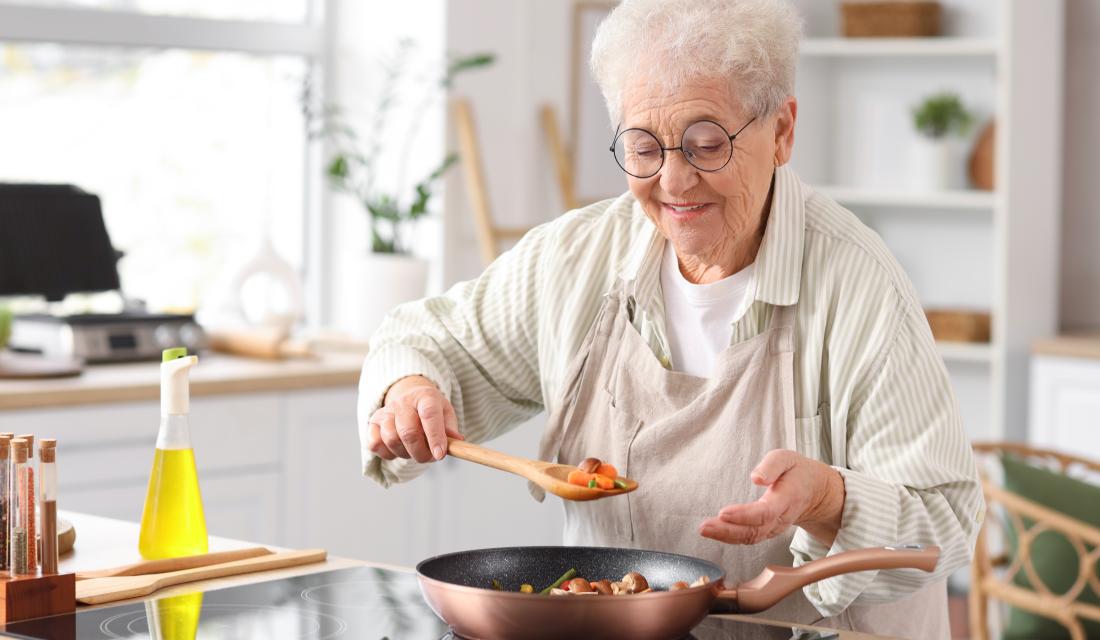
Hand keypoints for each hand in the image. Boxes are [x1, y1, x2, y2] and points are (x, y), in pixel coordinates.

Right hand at [366, 375, 463, 462]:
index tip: (440, 455)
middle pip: (408, 432)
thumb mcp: (446, 413)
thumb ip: (450, 428)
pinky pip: (375, 445)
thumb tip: (456, 442)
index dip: (435, 436)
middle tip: (431, 457)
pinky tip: (399, 449)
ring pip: (391, 440)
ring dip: (406, 454)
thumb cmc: (430, 410)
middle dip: (421, 452)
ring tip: (415, 451)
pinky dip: (388, 454)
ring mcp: (386, 412)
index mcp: (425, 396)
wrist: (409, 398)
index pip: (429, 415)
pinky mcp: (373, 423)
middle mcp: (403, 402)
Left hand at [699, 449, 844, 546]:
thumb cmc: (797, 471)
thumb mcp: (788, 458)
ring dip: (725, 536)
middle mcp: (780, 518)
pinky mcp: (767, 530)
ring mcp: (774, 527)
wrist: (814, 491)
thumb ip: (772, 465)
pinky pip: (749, 538)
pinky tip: (714, 532)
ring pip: (751, 538)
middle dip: (728, 531)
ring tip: (704, 530)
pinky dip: (731, 538)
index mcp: (787, 499)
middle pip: (755, 530)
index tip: (723, 512)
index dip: (744, 515)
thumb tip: (756, 478)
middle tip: (704, 527)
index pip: (765, 512)